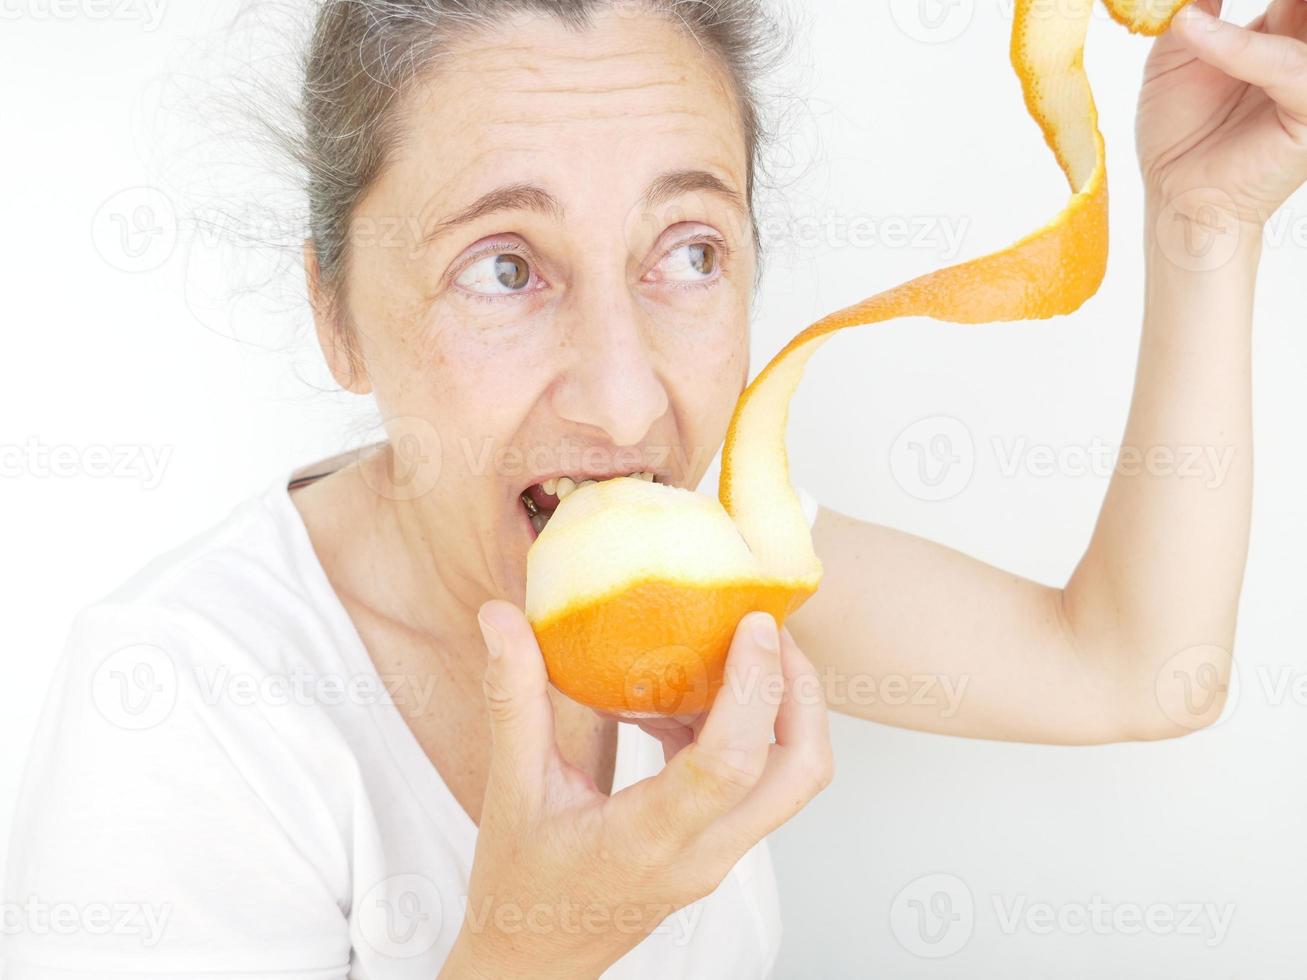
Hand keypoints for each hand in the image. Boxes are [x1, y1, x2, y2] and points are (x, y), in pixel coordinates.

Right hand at [440, 604, 832, 978]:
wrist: (534, 963)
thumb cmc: (521, 889)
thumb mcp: (511, 790)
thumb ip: (512, 701)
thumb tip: (500, 618)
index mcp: (647, 839)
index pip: (728, 764)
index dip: (753, 687)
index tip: (751, 625)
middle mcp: (700, 852)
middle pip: (800, 772)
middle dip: (801, 691)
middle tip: (769, 630)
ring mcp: (717, 854)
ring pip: (792, 780)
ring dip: (782, 708)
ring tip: (737, 649)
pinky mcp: (717, 847)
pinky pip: (758, 783)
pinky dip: (744, 729)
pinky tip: (687, 697)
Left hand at [1138, 0, 1306, 225]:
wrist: (1177, 196)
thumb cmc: (1178, 133)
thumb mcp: (1178, 54)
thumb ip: (1197, 7)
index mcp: (1284, 30)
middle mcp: (1306, 49)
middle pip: (1304, 2)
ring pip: (1305, 15)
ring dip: (1274, 2)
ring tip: (1194, 11)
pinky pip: (1286, 67)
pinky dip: (1237, 47)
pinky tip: (1191, 32)